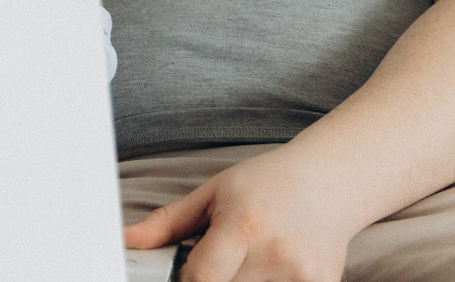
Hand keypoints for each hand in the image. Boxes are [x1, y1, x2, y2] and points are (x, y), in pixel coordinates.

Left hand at [124, 147, 366, 281]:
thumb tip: (125, 241)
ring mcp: (304, 276)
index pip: (202, 279)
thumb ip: (167, 223)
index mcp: (243, 224)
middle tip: (215, 266)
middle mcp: (276, 252)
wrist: (329, 182)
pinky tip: (266, 272)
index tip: (187, 274)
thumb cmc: (265, 184)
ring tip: (243, 265)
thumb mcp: (211, 193)